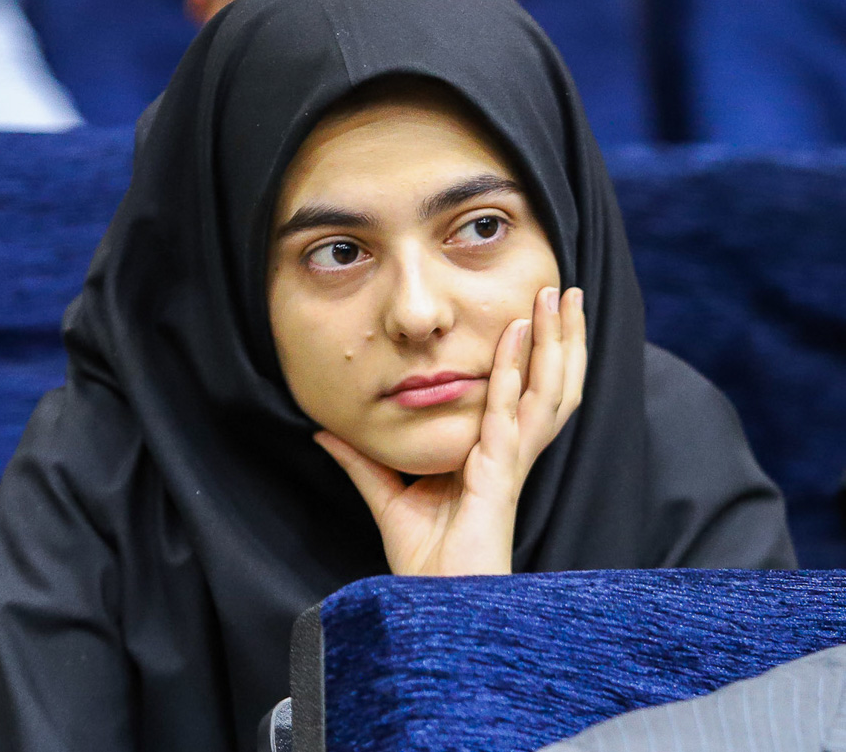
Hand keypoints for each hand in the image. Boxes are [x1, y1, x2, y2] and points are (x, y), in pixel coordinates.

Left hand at [317, 286, 586, 575]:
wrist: (433, 604)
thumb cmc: (424, 561)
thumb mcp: (385, 497)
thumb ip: (361, 462)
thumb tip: (323, 433)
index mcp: (495, 457)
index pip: (527, 393)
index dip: (540, 353)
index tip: (539, 309)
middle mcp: (511, 454)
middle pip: (552, 385)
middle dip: (564, 337)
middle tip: (569, 289)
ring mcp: (509, 464)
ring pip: (546, 393)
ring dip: (554, 344)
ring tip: (560, 299)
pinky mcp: (499, 477)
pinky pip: (508, 418)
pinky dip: (511, 376)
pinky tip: (514, 340)